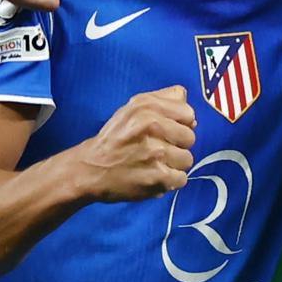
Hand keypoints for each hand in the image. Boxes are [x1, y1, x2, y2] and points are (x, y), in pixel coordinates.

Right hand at [74, 86, 197, 201]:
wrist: (91, 169)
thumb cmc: (115, 138)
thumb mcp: (133, 108)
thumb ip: (164, 100)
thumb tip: (189, 111)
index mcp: (147, 107)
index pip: (188, 113)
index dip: (181, 124)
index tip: (168, 131)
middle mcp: (152, 127)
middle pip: (190, 138)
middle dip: (177, 145)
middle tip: (158, 149)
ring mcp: (156, 153)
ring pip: (187, 159)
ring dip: (174, 164)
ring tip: (155, 163)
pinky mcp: (157, 177)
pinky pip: (181, 179)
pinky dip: (170, 181)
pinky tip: (154, 176)